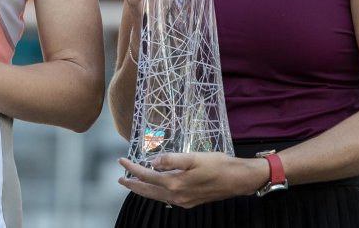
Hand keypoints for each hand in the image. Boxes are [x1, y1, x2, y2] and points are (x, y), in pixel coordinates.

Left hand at [118, 152, 264, 208]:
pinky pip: (167, 199)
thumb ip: (171, 160)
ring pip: (156, 196)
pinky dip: (156, 193)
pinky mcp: (190, 202)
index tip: (122, 161)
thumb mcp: (194, 157)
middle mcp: (177, 196)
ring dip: (143, 189)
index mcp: (175, 183)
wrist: (237, 179)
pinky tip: (156, 189)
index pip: (147, 175)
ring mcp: (183, 201)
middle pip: (148, 191)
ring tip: (133, 183)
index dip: (132, 168)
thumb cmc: (217, 164)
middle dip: (133, 184)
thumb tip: (152, 162)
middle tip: (121, 178)